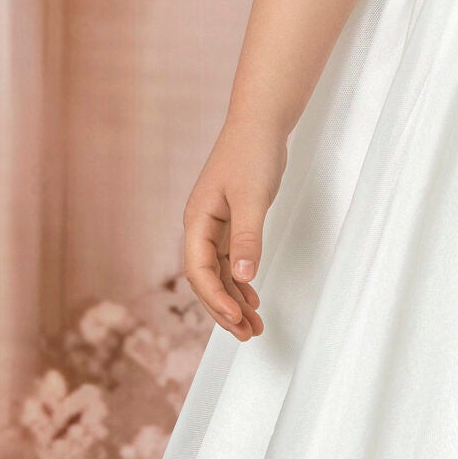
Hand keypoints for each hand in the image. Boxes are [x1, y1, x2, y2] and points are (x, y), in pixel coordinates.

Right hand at [182, 119, 286, 339]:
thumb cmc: (252, 154)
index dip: (215, 299)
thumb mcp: (253, 197)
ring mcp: (216, 226)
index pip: (199, 271)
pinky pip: (232, 261)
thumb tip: (242, 275)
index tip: (235, 320)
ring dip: (235, 301)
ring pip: (220, 274)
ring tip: (253, 327)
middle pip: (206, 279)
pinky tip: (253, 300)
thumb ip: (248, 237)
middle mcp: (201, 227)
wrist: (260, 123)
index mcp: (197, 221)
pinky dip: (242, 282)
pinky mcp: (232, 222)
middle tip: (246, 335)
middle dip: (224, 309)